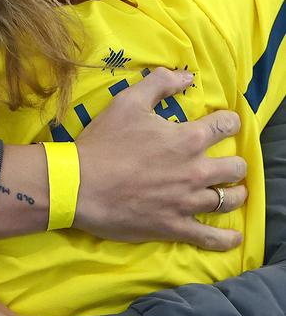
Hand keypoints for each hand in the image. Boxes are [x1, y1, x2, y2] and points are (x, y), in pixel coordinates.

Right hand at [74, 67, 246, 249]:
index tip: (223, 125)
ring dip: (235, 195)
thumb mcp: (128, 101)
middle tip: (225, 163)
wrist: (79, 185)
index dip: (228, 122)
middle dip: (234, 163)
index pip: (227, 125)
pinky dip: (225, 239)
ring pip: (229, 200)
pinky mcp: (174, 226)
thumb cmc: (103, 142)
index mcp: (188, 138)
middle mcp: (196, 170)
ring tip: (232, 193)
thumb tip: (187, 76)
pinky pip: (210, 237)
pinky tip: (234, 237)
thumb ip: (160, 82)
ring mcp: (187, 202)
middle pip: (236, 167)